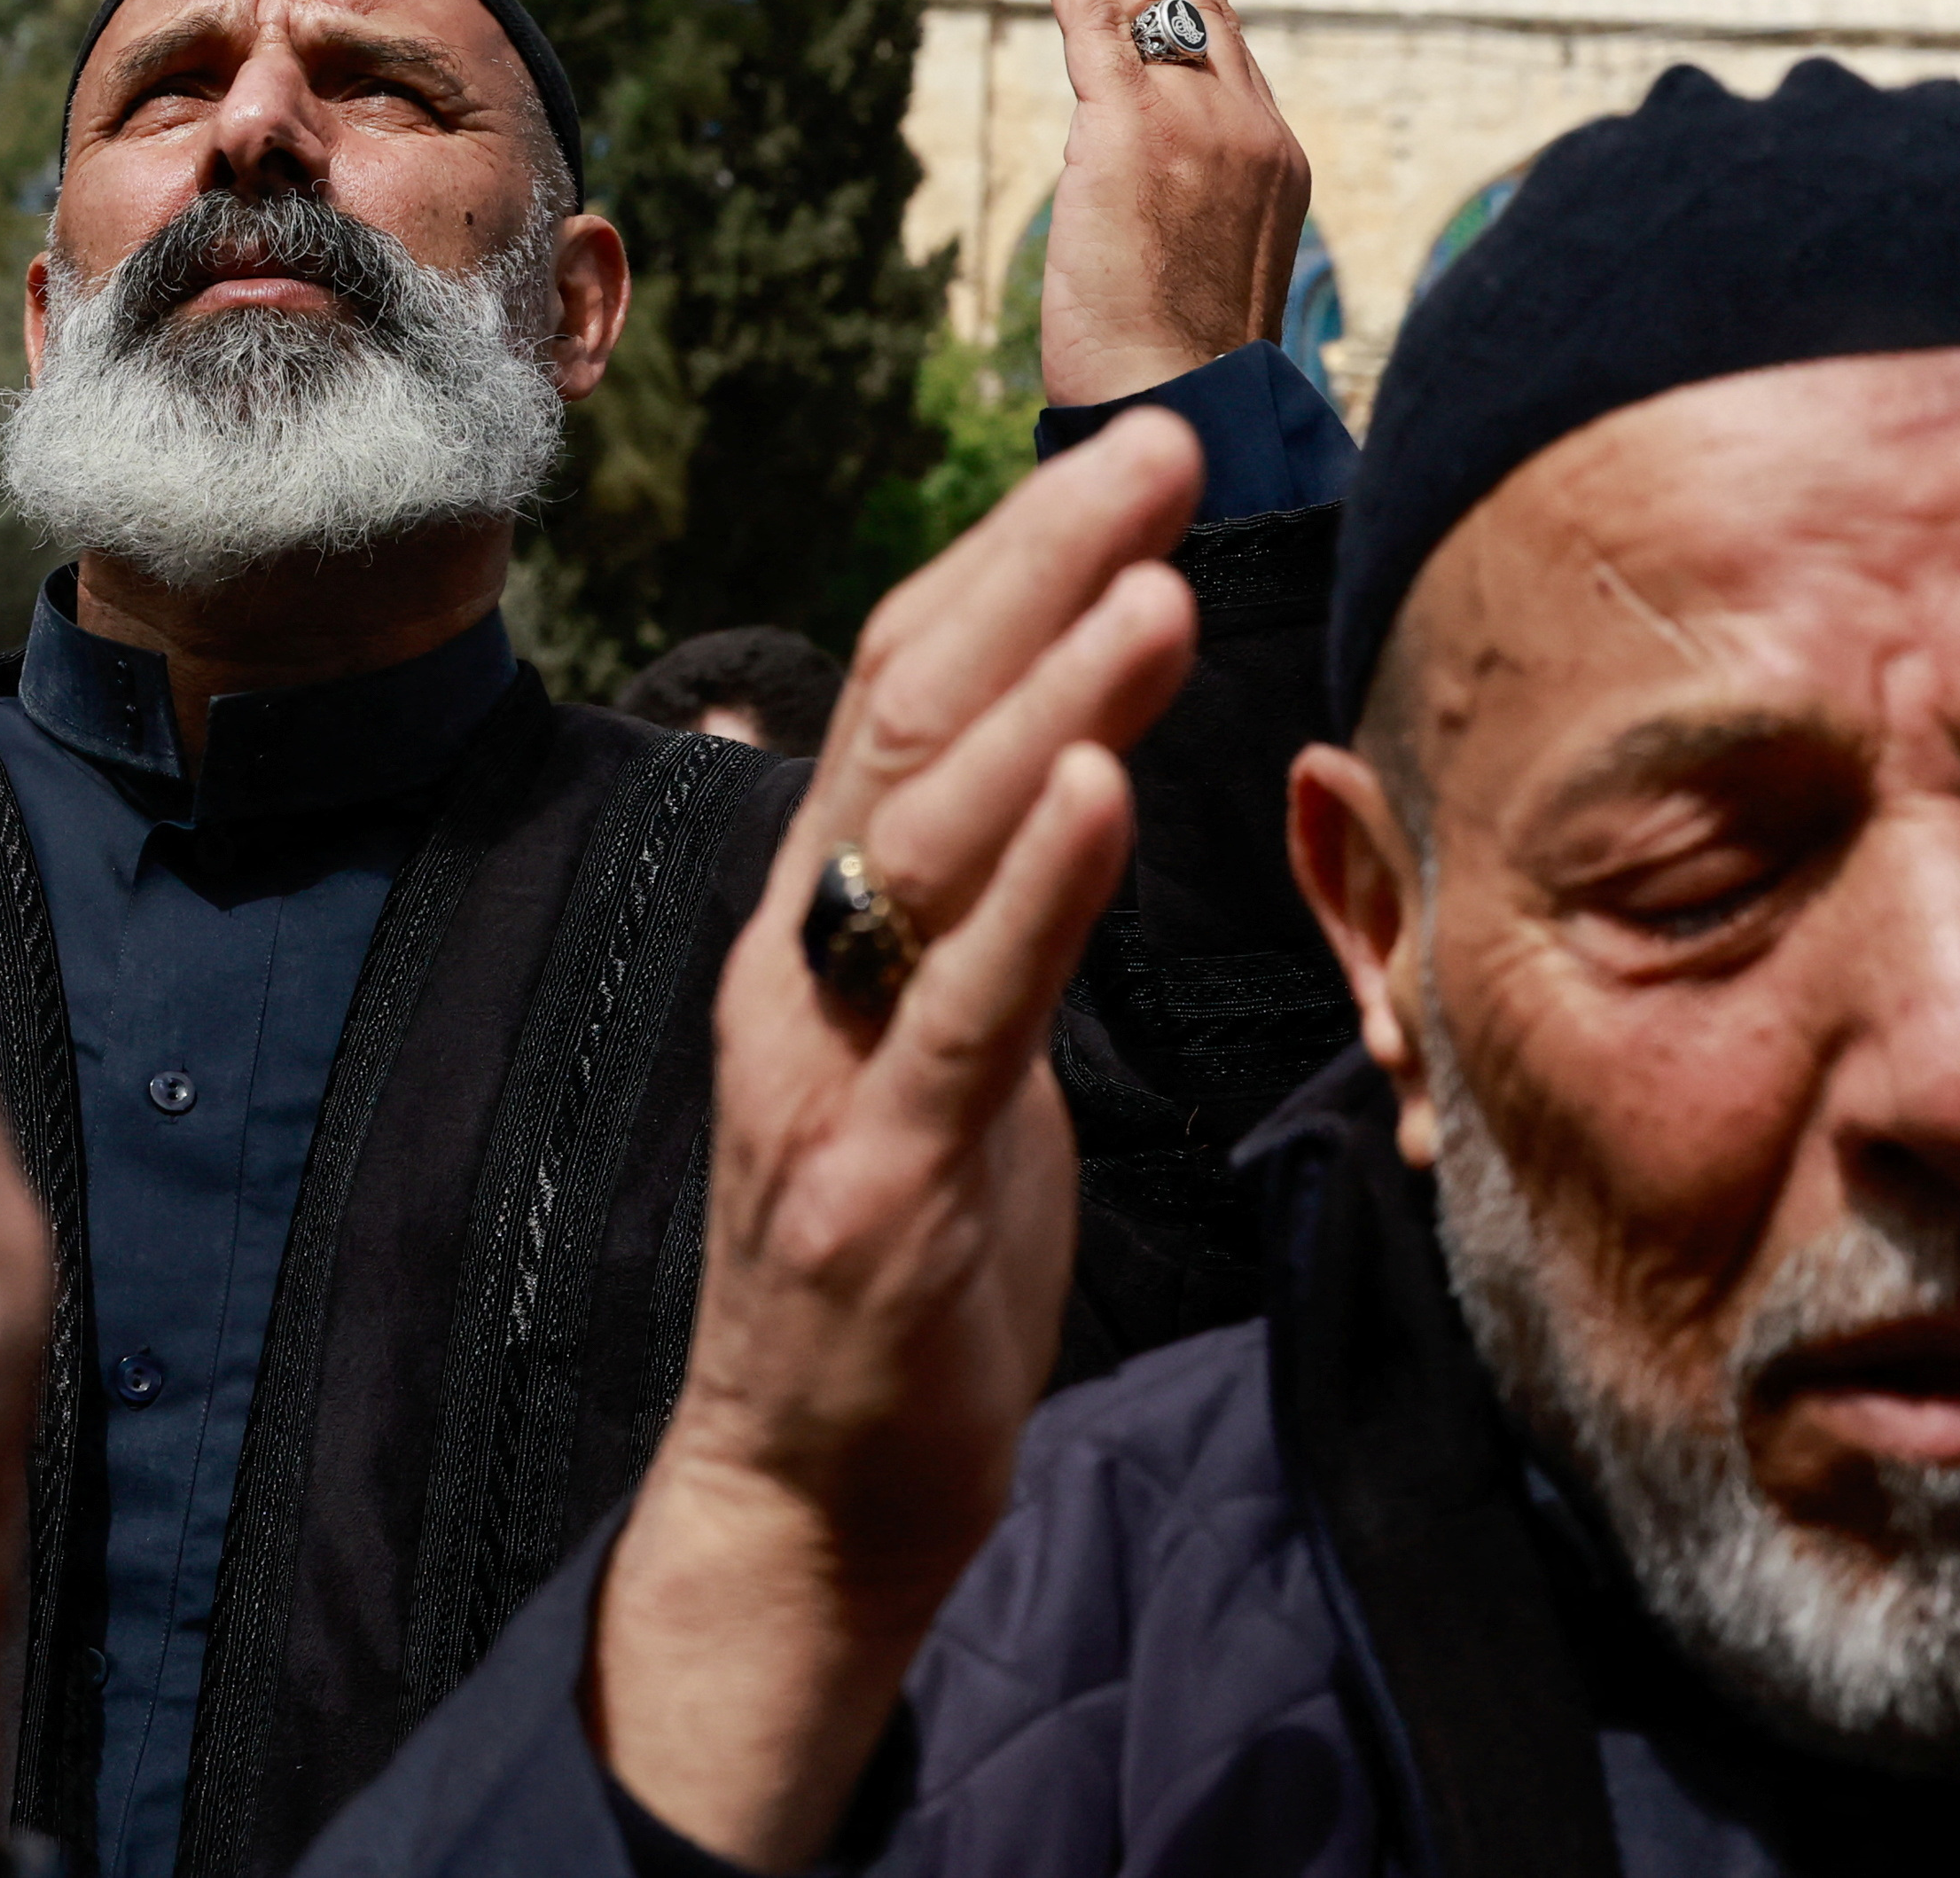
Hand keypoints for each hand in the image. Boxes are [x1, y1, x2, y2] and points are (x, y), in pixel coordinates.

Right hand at [587, 413, 1204, 1865]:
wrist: (803, 1503)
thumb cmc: (901, 1278)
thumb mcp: (948, 1057)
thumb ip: (987, 920)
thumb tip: (1079, 772)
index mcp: (815, 924)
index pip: (898, 687)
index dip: (1011, 561)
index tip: (1132, 462)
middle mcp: (798, 963)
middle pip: (906, 714)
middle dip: (1039, 571)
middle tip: (1161, 456)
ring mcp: (826, 1067)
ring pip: (924, 835)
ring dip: (1052, 698)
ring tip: (1158, 589)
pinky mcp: (880, 1179)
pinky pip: (960, 1010)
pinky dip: (1035, 886)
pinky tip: (1109, 790)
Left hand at [1036, 0, 1310, 406]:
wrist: (1189, 408)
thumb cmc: (1184, 370)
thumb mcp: (1204, 269)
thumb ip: (1185, 205)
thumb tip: (1139, 186)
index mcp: (1270, 155)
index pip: (1227, 33)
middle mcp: (1243, 124)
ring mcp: (1193, 123)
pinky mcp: (1129, 133)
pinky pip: (1098, 24)